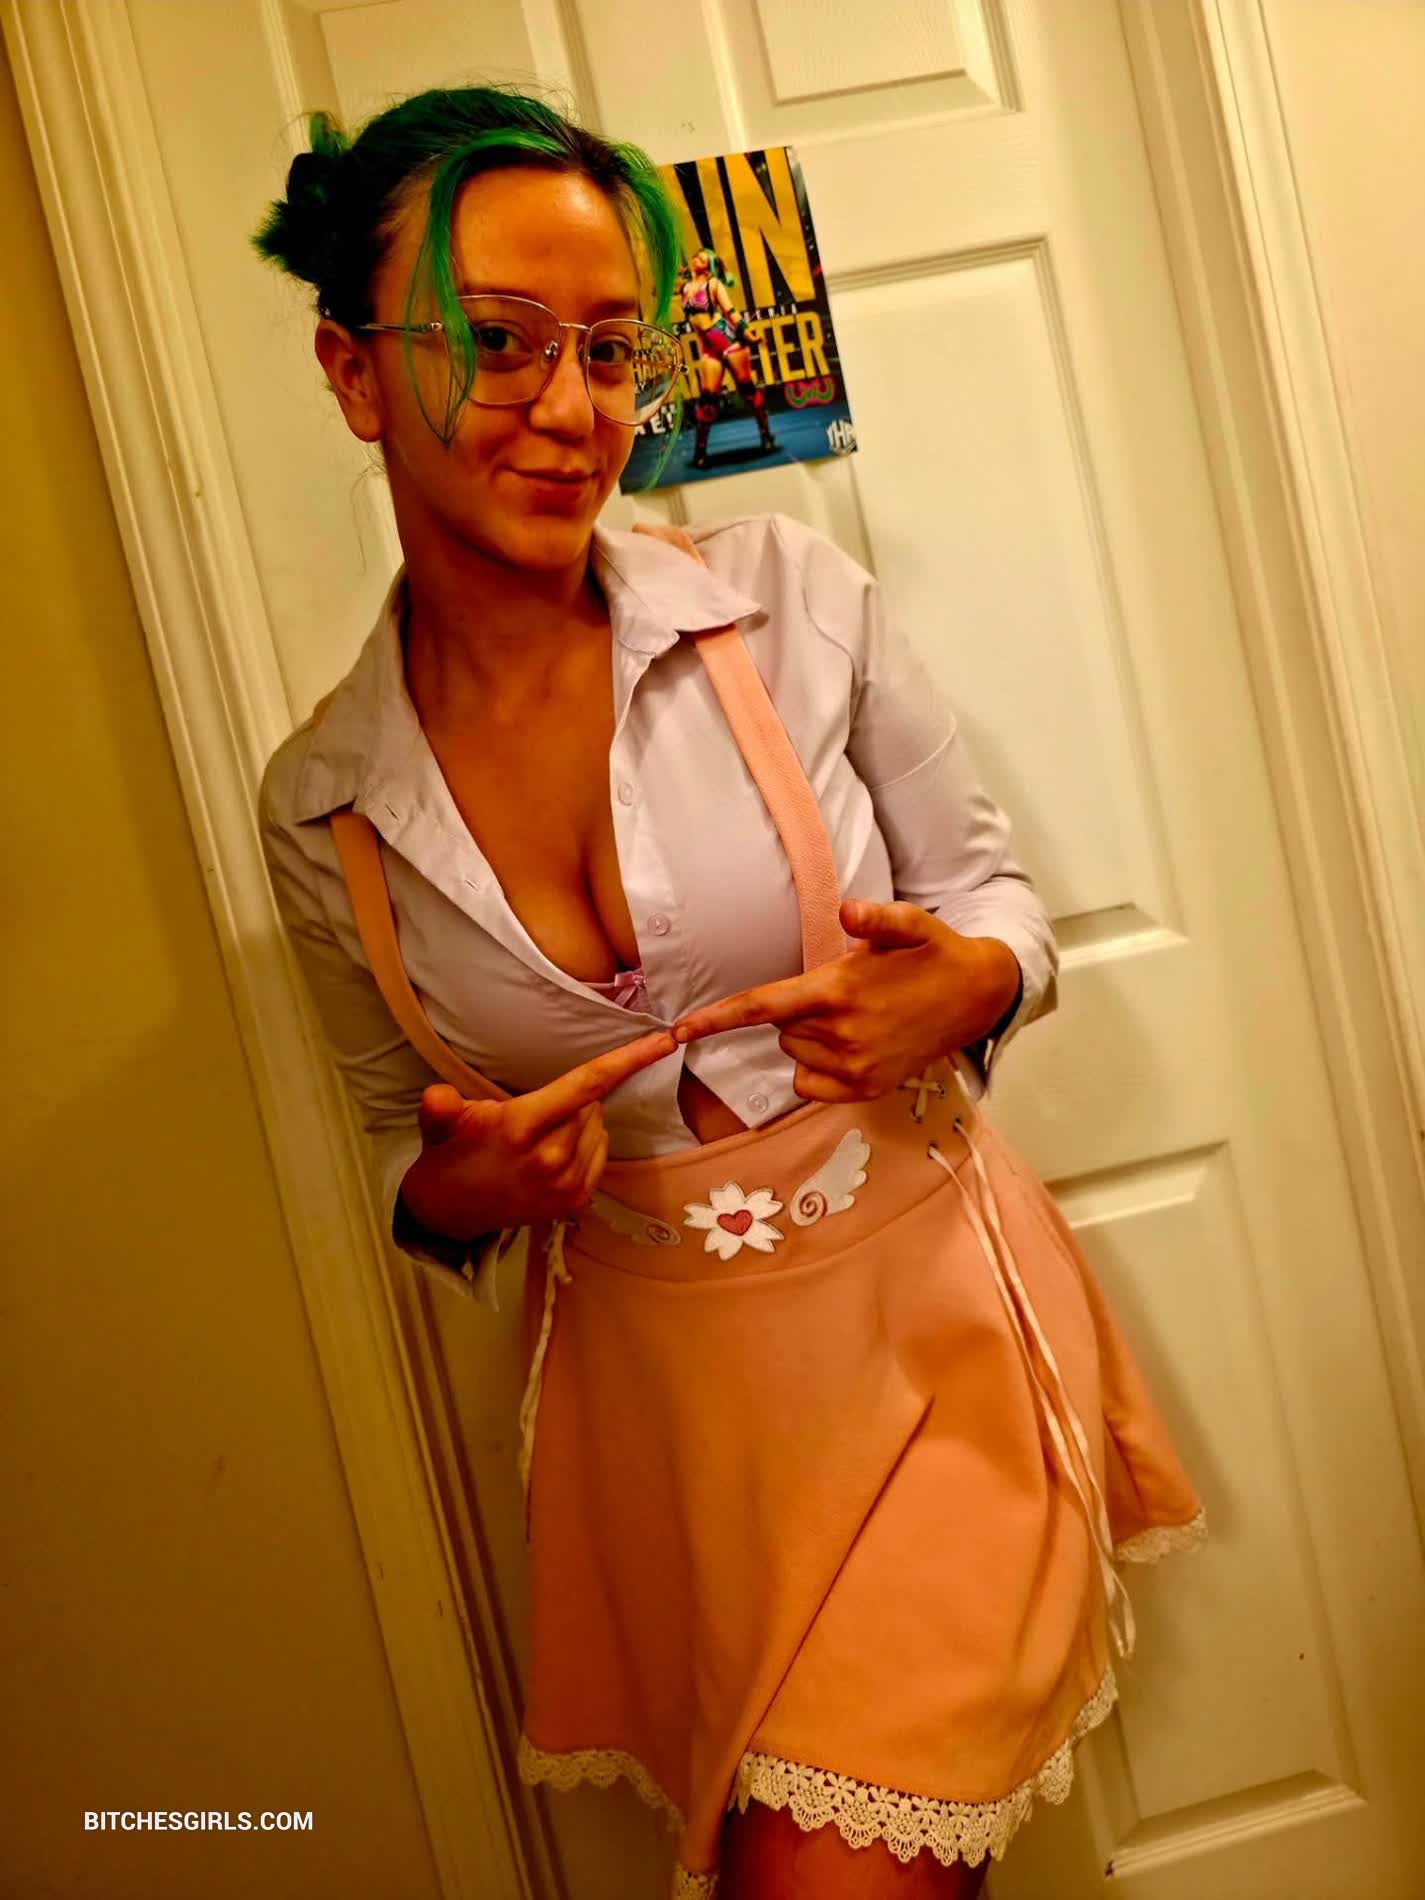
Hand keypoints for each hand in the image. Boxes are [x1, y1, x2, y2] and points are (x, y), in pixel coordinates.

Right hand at [401, 1030, 679, 1238]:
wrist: (449, 1212)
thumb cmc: (451, 1153)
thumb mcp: (441, 1123)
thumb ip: (440, 1107)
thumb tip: (436, 1097)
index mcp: (523, 1127)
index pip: (587, 1083)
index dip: (630, 1059)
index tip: (665, 1040)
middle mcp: (552, 1158)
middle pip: (593, 1104)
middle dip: (573, 1099)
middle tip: (535, 1113)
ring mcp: (567, 1184)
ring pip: (599, 1128)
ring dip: (581, 1123)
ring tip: (540, 1136)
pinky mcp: (576, 1202)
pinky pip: (600, 1154)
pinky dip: (587, 1146)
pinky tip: (554, 1153)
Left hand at [671, 900, 1020, 1105]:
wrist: (978, 998)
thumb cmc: (934, 954)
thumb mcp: (910, 924)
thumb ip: (876, 918)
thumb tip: (848, 911)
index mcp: (839, 991)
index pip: (761, 1007)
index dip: (716, 1019)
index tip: (678, 1031)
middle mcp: (841, 1035)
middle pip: (782, 1029)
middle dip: (799, 1012)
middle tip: (842, 993)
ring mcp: (854, 1069)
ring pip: (796, 1054)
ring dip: (810, 1038)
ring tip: (857, 1017)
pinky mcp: (865, 1091)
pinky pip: (810, 1084)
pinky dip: (818, 1068)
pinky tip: (853, 1046)